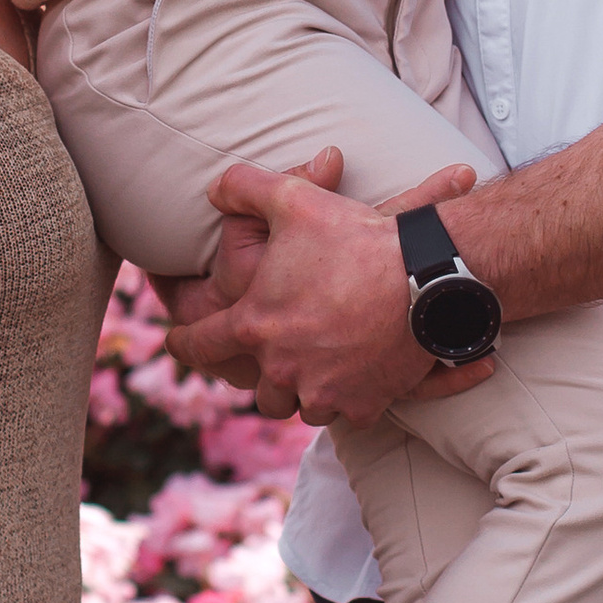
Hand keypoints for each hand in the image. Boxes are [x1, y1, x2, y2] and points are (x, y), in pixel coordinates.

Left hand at [160, 159, 490, 425]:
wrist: (424, 276)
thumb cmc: (355, 238)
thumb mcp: (292, 200)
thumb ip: (243, 188)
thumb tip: (213, 190)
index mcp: (255, 326)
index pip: (200, 344)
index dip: (184, 342)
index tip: (178, 342)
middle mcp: (282, 369)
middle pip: (260, 392)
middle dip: (265, 377)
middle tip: (274, 362)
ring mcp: (324, 392)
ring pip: (302, 408)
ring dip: (306, 394)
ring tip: (316, 376)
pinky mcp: (365, 405)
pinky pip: (349, 414)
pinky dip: (352, 401)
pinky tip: (359, 384)